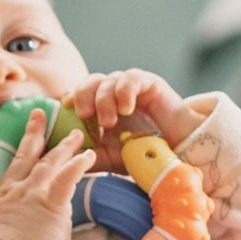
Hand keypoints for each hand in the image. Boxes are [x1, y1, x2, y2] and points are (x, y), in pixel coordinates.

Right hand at [0, 105, 93, 239]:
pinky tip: (89, 155)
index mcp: (5, 196)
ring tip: (77, 135)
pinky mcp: (51, 203)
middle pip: (30, 155)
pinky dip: (78, 164)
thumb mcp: (8, 232)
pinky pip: (67, 177)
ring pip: (51, 162)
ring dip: (65, 146)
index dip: (24, 145)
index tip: (29, 131)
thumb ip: (23, 220)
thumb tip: (40, 222)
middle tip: (43, 116)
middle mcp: (18, 189)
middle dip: (37, 133)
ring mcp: (34, 194)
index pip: (16, 164)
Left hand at [70, 69, 209, 152]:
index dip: (70, 99)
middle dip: (83, 97)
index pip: (77, 95)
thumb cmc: (142, 154)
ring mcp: (129, 87)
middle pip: (89, 83)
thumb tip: (62, 160)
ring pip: (107, 80)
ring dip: (104, 100)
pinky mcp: (148, 82)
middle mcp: (111, 95)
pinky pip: (130, 79)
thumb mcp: (110, 158)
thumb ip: (89, 156)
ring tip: (110, 121)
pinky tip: (127, 109)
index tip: (66, 110)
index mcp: (98, 109)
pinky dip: (125, 92)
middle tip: (85, 116)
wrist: (178, 150)